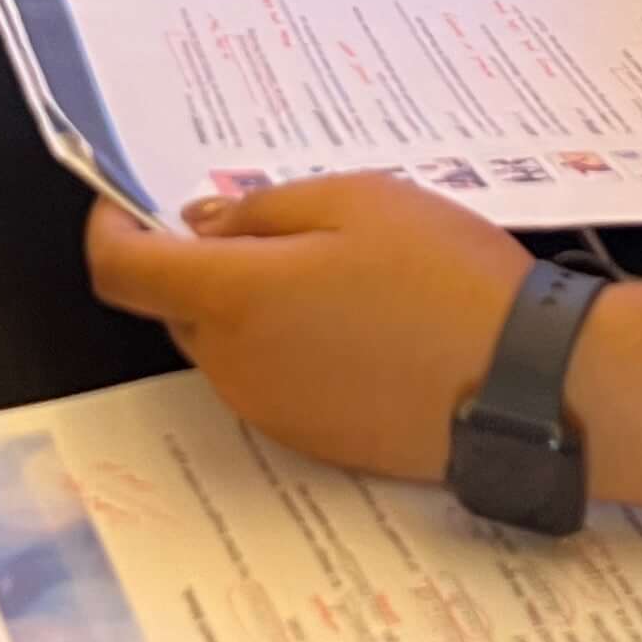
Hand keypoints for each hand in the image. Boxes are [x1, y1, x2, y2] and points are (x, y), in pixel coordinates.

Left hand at [86, 175, 536, 481]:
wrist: (532, 383)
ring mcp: (273, 412)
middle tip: (278, 223)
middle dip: (201, 263)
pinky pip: (272, 381)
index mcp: (233, 299)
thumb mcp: (355, 200)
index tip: (125, 204)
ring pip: (226, 345)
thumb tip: (201, 225)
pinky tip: (362, 323)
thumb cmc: (447, 279)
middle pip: (177, 309)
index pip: (122, 272)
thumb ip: (260, 210)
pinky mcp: (315, 441)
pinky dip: (290, 346)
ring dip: (251, 306)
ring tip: (340, 270)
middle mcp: (235, 367)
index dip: (110, 229)